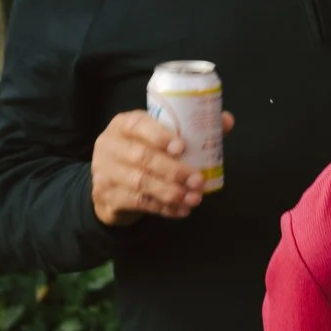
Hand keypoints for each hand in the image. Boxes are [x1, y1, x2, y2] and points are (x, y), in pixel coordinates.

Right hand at [90, 109, 232, 226]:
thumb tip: (227, 120)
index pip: (137, 124)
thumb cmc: (145, 154)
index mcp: (124, 124)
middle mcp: (109, 144)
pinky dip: (163, 207)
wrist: (112, 185)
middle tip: (198, 181)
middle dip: (173, 170)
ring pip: (139, 182)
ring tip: (194, 198)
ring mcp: (103, 170)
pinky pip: (137, 202)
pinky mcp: (105, 195)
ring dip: (170, 192)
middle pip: (141, 157)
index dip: (159, 136)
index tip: (182, 148)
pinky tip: (181, 210)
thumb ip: (193, 130)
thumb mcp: (162, 139)